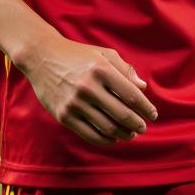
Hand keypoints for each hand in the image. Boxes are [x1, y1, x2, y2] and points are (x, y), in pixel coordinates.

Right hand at [19, 33, 158, 146]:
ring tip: (130, 134)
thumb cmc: (77, 54)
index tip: (153, 115)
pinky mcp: (63, 115)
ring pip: (107, 127)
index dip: (146, 108)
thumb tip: (143, 88)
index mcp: (101, 69)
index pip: (131, 95)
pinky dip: (105, 139)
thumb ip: (125, 70)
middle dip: (137, 124)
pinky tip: (113, 137)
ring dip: (123, 134)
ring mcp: (74, 103)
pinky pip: (89, 134)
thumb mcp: (103, 54)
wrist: (41, 57)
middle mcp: (88, 87)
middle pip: (121, 114)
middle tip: (143, 127)